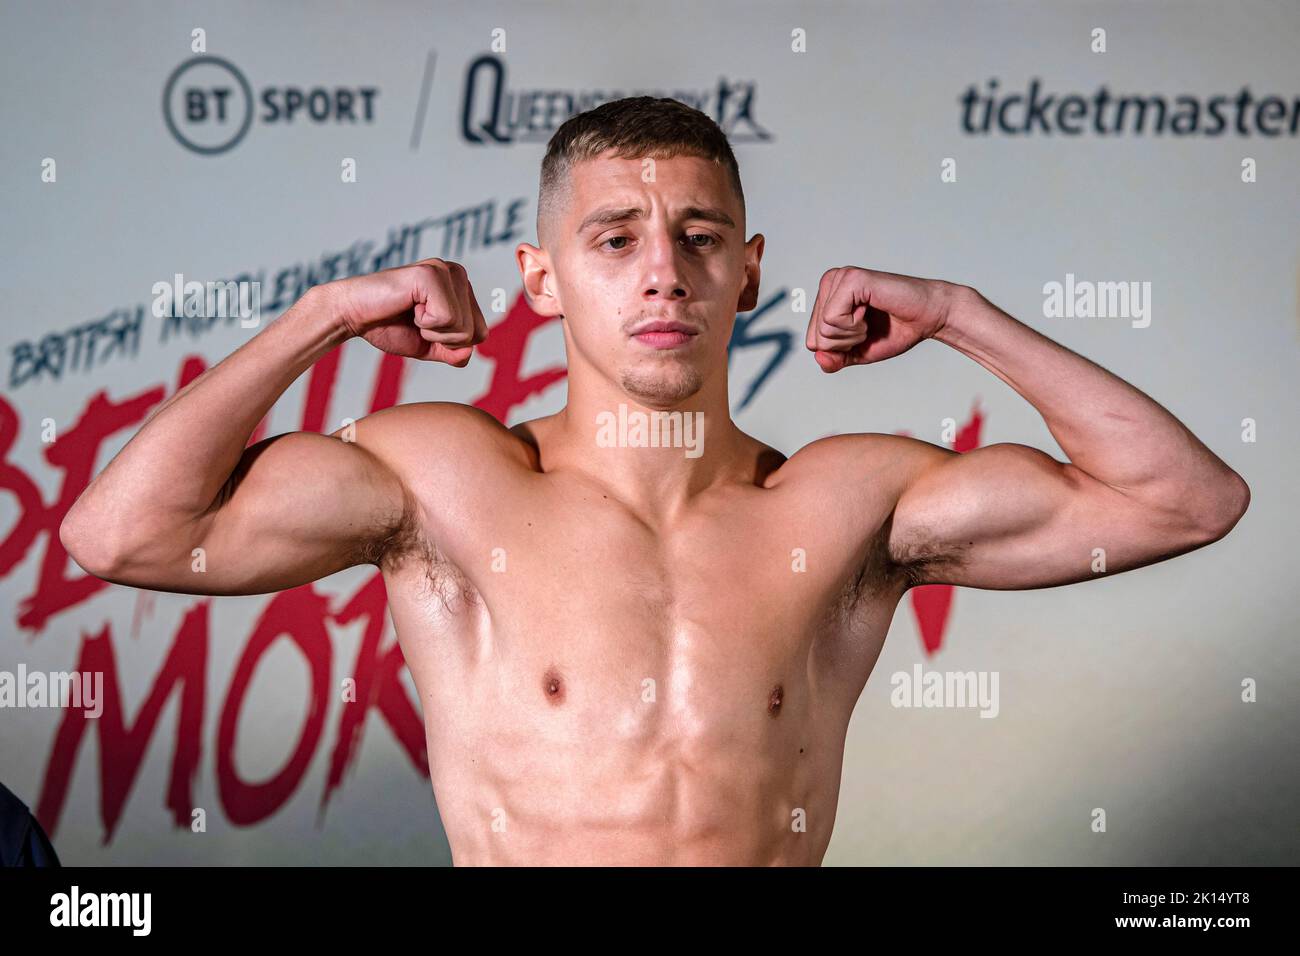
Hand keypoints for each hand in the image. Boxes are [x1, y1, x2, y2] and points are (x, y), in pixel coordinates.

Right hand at [322, 258, 487, 365]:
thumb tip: (469, 351)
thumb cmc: (388, 326)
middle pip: (476, 332)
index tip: (424, 327)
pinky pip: (447, 319)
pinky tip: (408, 306)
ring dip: (432, 331)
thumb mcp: (430, 345)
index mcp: (461, 288)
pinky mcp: (431, 274)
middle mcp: (457, 274)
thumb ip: (454, 352)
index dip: (451, 344)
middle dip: (443, 339)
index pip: (481, 333)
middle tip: (415, 320)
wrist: (353, 315)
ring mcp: (445, 270)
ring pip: (463, 328)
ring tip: (411, 312)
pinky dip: (425, 324)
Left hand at [805, 267, 960, 371]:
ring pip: (823, 328)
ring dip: (852, 334)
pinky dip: (855, 326)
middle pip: (816, 337)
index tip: (863, 333)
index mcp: (827, 297)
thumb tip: (818, 358)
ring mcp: (840, 278)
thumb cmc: (896, 330)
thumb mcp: (858, 352)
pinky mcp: (851, 279)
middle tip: (869, 326)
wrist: (928, 317)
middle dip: (845, 343)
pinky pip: (832, 319)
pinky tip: (870, 310)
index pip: (812, 341)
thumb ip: (835, 359)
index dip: (840, 349)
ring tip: (870, 318)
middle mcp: (830, 282)